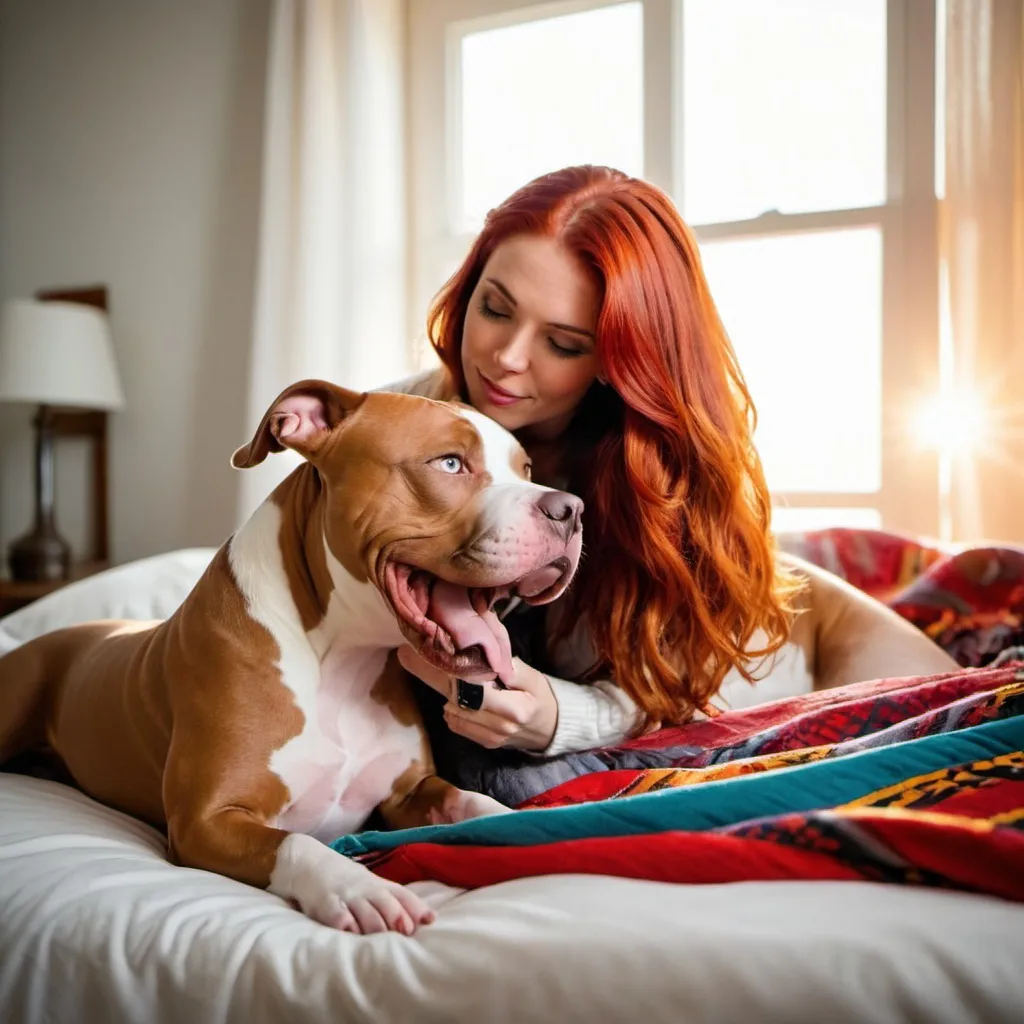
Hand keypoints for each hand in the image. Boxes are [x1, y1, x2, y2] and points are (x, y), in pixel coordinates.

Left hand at [396, 646, 557, 751]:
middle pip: (455, 700)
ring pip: (452, 712)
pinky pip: (456, 725)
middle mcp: (498, 727)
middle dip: (431, 676)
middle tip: (406, 656)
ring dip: (442, 691)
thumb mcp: (533, 677)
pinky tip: (455, 695)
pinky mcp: (482, 743)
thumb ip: (510, 667)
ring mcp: (489, 738)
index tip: (424, 654)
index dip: (447, 671)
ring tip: (437, 670)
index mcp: (513, 708)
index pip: (473, 689)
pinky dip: (452, 708)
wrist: (550, 728)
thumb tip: (485, 652)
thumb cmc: (541, 697)